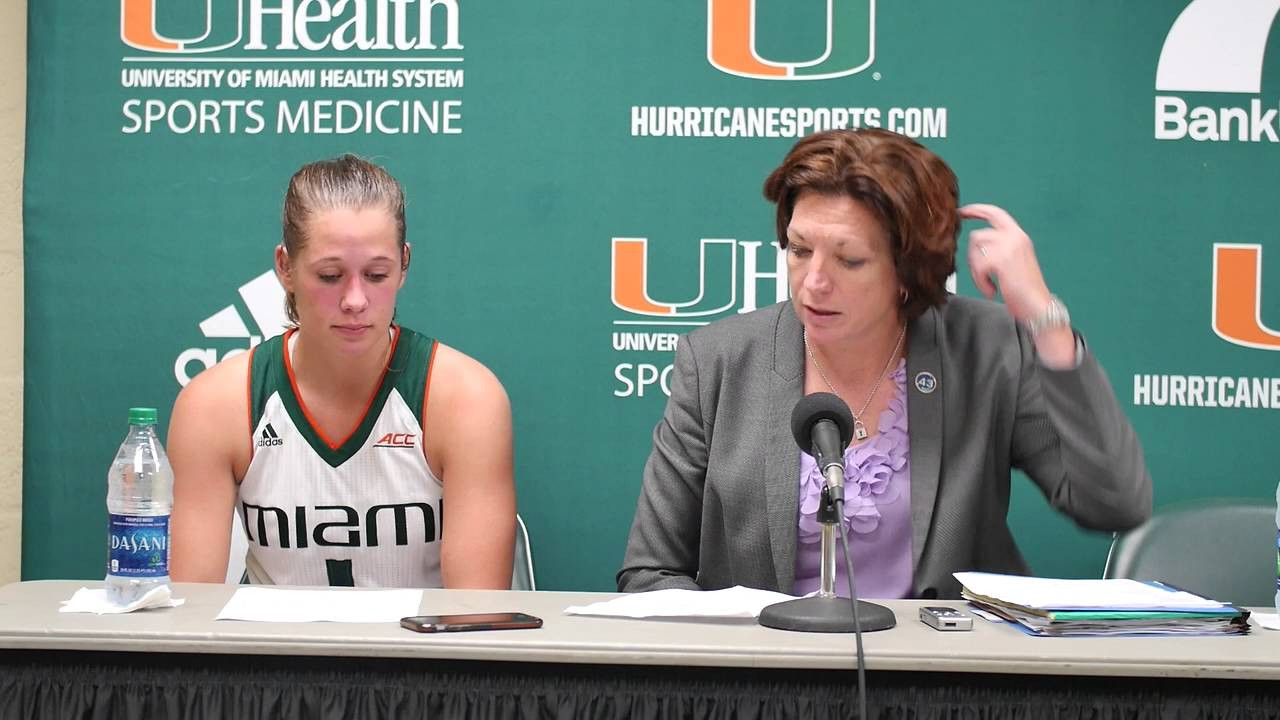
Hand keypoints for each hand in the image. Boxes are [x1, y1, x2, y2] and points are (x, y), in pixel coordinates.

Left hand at [960, 203, 1075, 367]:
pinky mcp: (1001, 260)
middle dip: (970, 252)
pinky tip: (991, 290)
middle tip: (970, 254)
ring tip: (987, 283)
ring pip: (975, 250)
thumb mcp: (1013, 260)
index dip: (977, 210)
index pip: (996, 214)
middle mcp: (1015, 237)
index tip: (962, 211)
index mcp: (1019, 236)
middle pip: (979, 234)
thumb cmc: (1024, 289)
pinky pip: (977, 267)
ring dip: (976, 270)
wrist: (1038, 305)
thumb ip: (1000, 248)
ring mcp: (1009, 247)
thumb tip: (976, 243)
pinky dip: (980, 282)